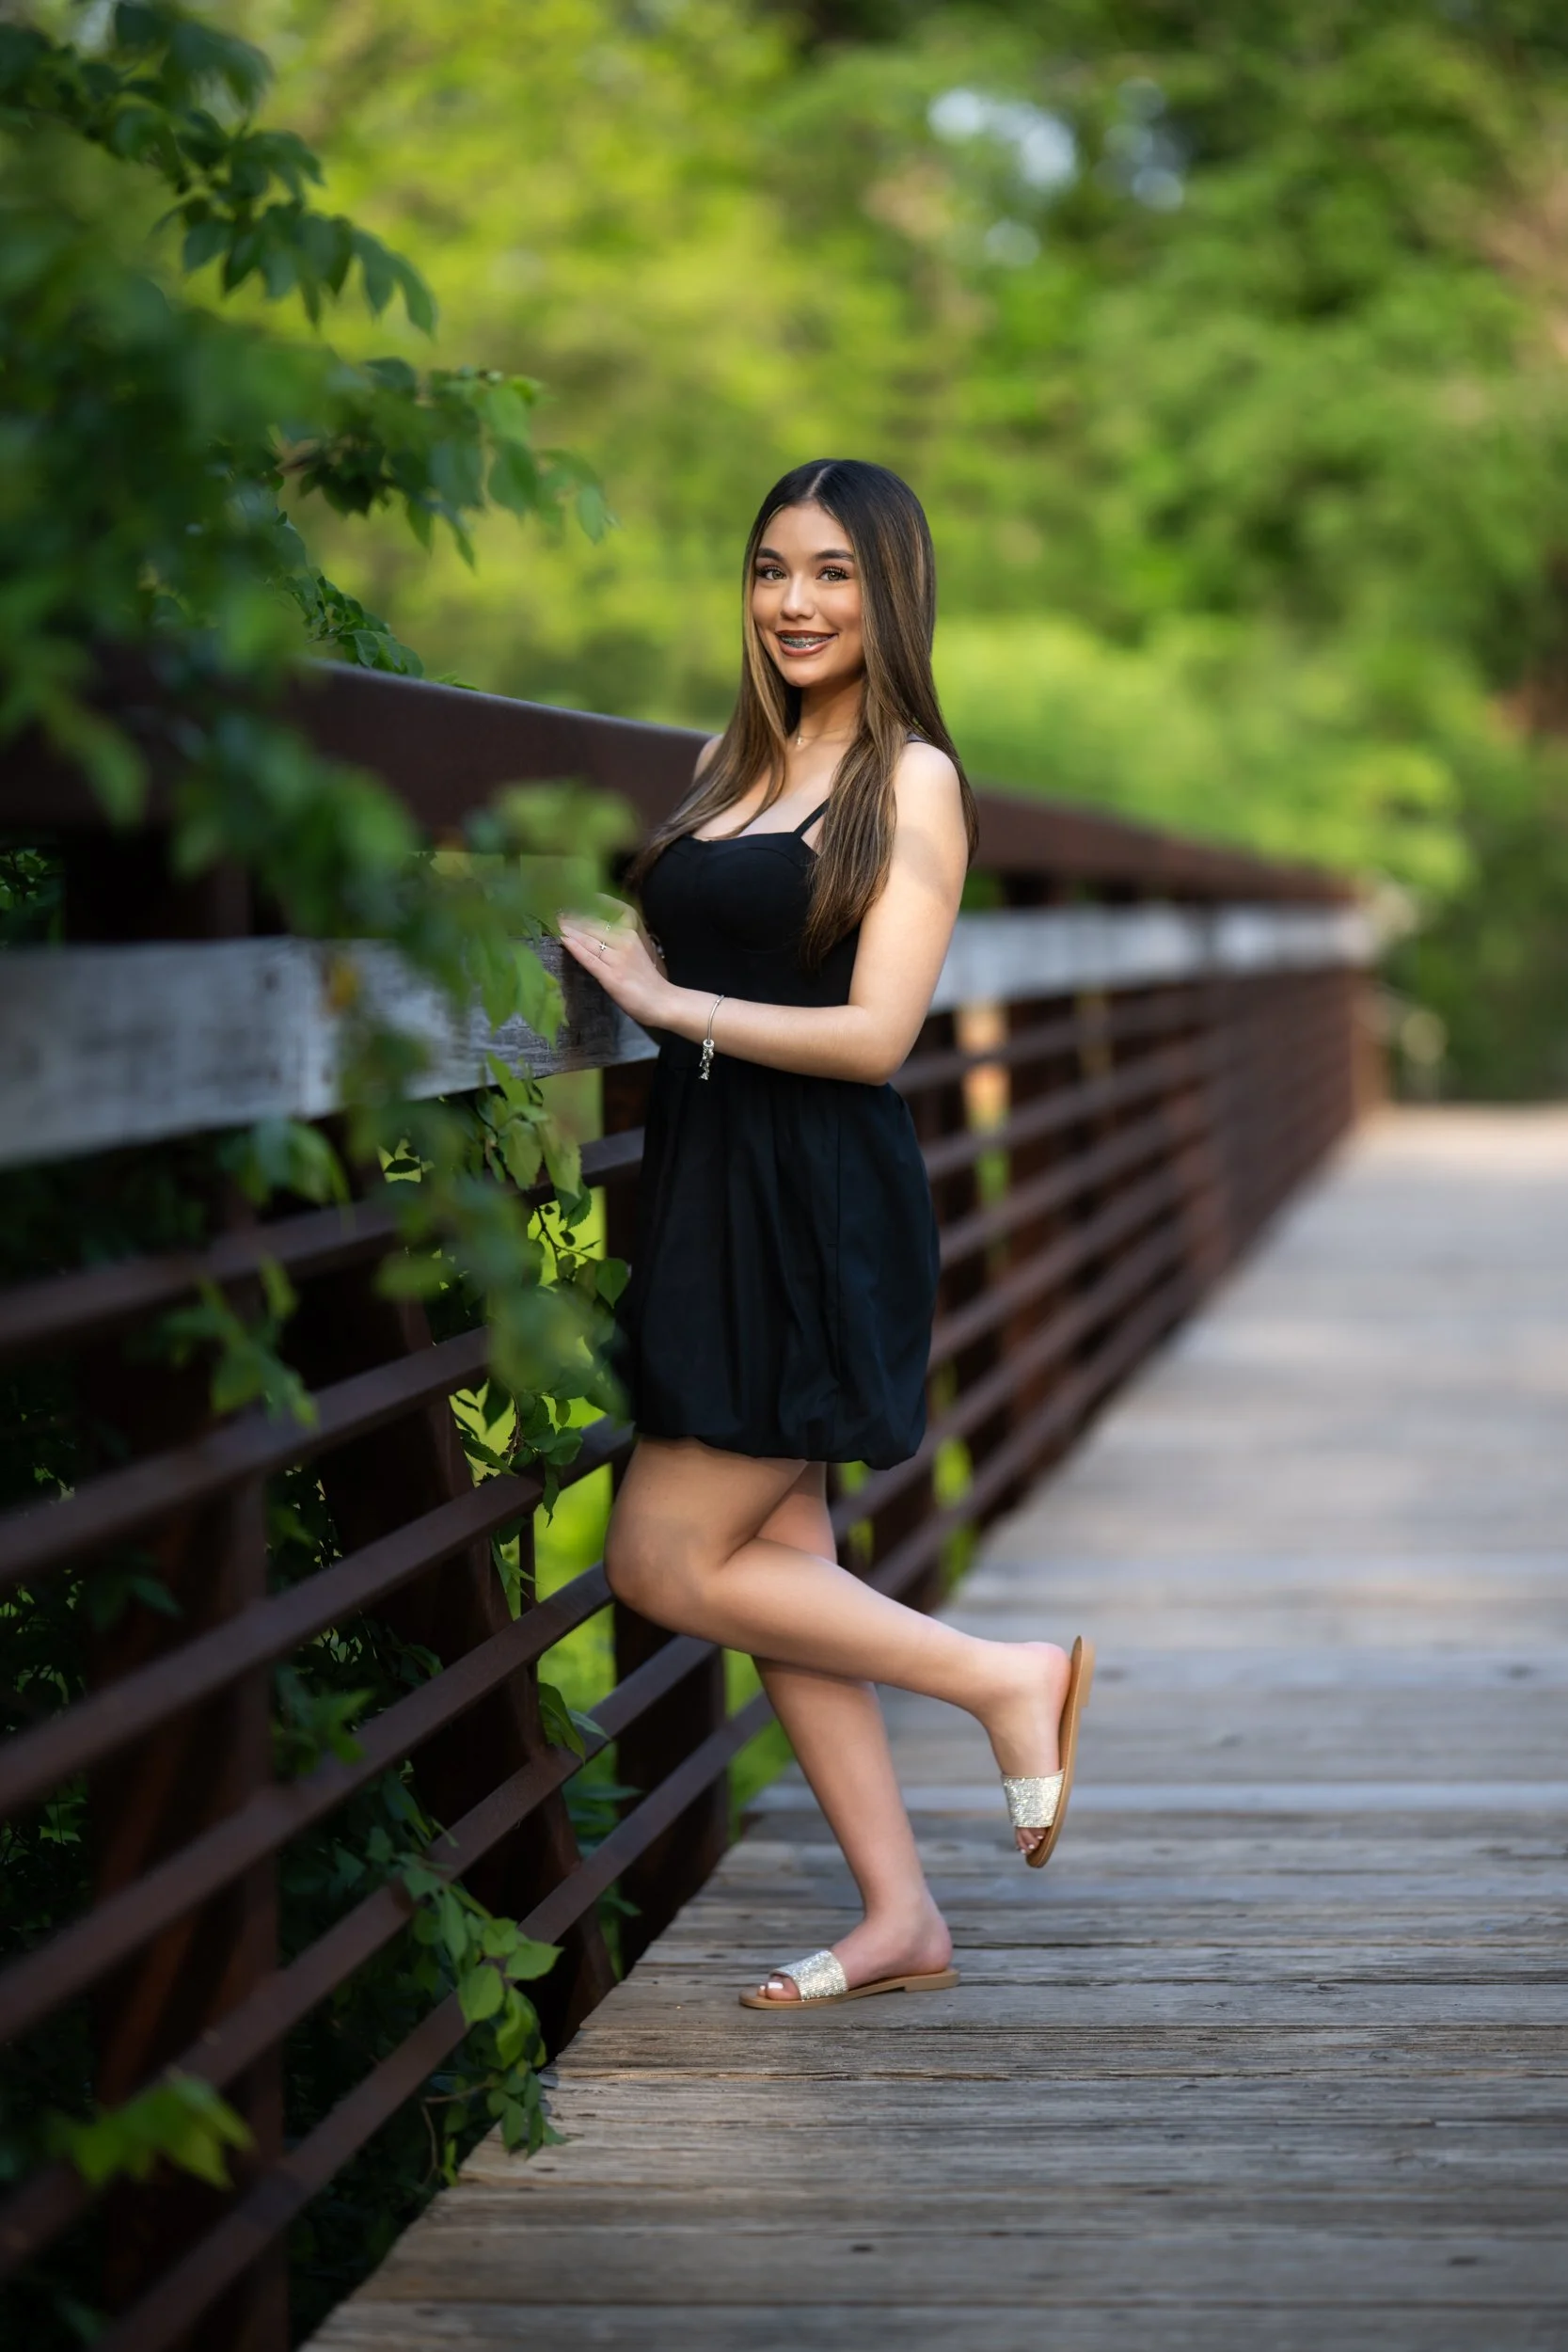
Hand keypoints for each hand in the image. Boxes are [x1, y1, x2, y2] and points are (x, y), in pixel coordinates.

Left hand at [558, 900, 671, 1027]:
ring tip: (554, 921)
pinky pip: (589, 958)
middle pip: (592, 926)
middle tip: (555, 911)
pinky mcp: (611, 976)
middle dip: (572, 919)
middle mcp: (623, 942)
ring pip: (588, 940)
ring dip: (569, 930)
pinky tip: (562, 938)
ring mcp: (616, 959)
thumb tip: (596, 936)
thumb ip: (618, 944)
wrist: (663, 1002)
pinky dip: (574, 947)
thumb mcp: (635, 954)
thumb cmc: (648, 981)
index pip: (602, 918)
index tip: (569, 903)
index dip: (584, 911)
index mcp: (629, 935)